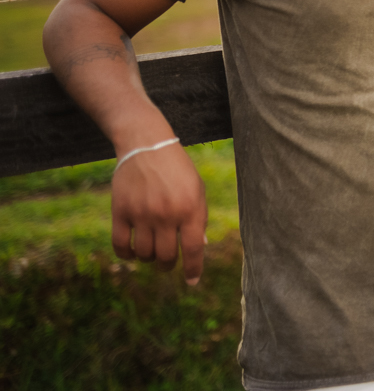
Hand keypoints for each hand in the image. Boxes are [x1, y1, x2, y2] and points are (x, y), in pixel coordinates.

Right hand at [111, 141, 207, 284]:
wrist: (147, 146)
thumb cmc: (177, 170)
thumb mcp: (197, 190)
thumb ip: (198, 218)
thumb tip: (199, 247)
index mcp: (190, 209)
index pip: (194, 249)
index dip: (193, 269)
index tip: (192, 282)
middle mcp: (166, 214)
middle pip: (166, 256)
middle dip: (168, 264)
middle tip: (168, 261)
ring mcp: (142, 214)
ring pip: (144, 254)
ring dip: (149, 259)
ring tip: (152, 251)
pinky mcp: (120, 211)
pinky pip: (120, 245)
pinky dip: (126, 255)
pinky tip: (132, 253)